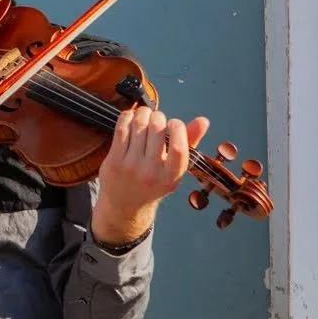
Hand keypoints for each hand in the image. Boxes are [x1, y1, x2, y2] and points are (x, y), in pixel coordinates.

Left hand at [91, 107, 209, 245]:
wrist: (124, 205)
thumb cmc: (154, 181)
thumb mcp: (174, 169)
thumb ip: (189, 143)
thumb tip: (203, 120)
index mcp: (171, 177)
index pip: (178, 148)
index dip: (178, 128)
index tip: (174, 123)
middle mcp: (151, 173)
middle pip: (156, 129)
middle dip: (158, 116)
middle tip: (157, 117)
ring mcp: (130, 167)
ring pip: (138, 126)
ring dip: (143, 113)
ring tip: (145, 114)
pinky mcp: (114, 161)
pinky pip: (121, 130)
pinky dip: (127, 117)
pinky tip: (131, 117)